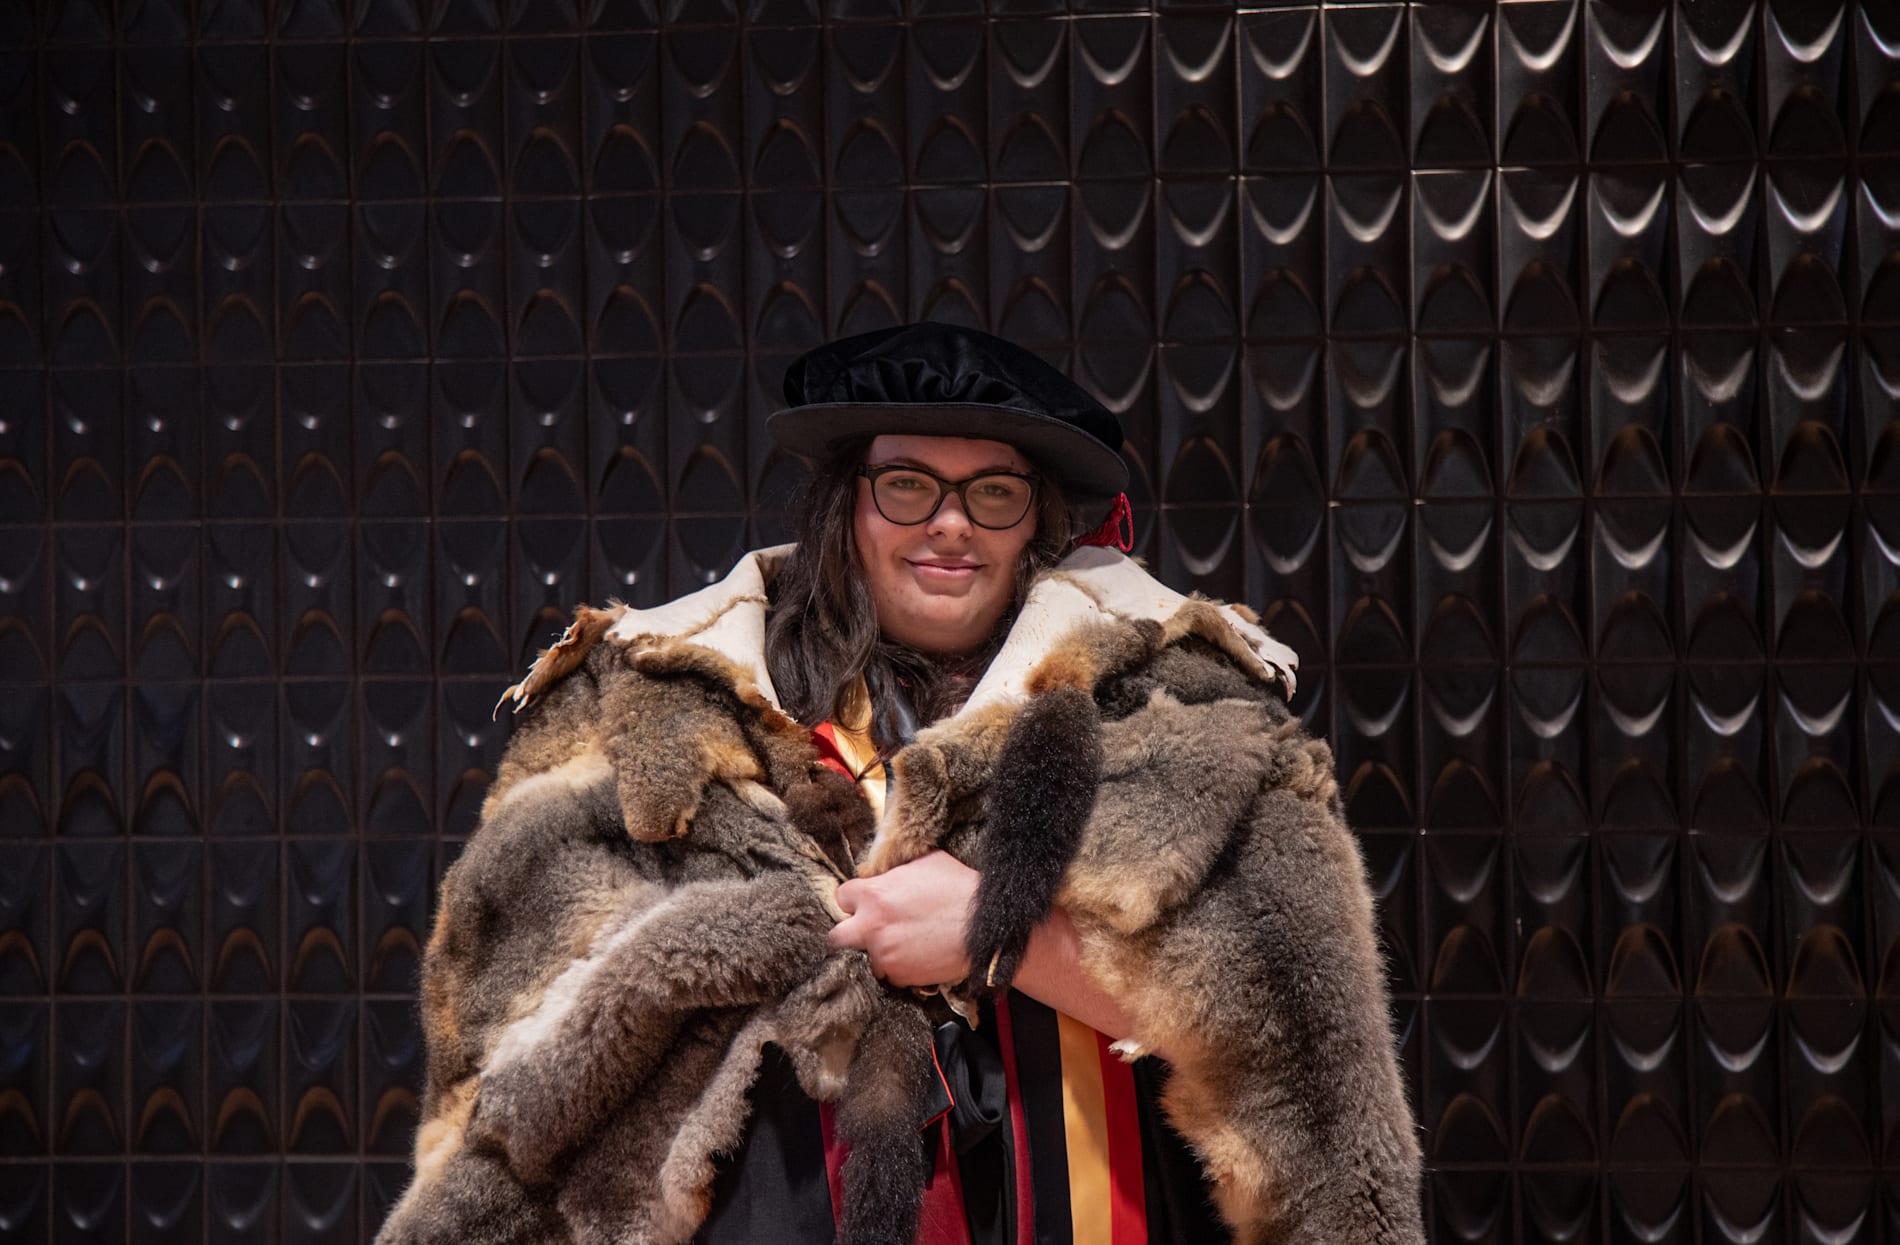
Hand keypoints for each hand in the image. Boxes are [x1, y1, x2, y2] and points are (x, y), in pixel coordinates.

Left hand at [828, 851, 977, 987]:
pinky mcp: (900, 976)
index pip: (842, 897)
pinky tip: (917, 955)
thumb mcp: (926, 862)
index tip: (866, 904)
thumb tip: (888, 872)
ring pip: (865, 957)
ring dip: (879, 952)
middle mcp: (872, 927)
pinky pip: (889, 974)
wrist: (985, 926)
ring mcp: (884, 955)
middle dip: (850, 933)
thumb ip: (897, 870)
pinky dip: (899, 967)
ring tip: (903, 944)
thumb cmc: (959, 889)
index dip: (856, 900)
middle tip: (870, 930)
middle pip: (838, 937)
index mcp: (874, 895)